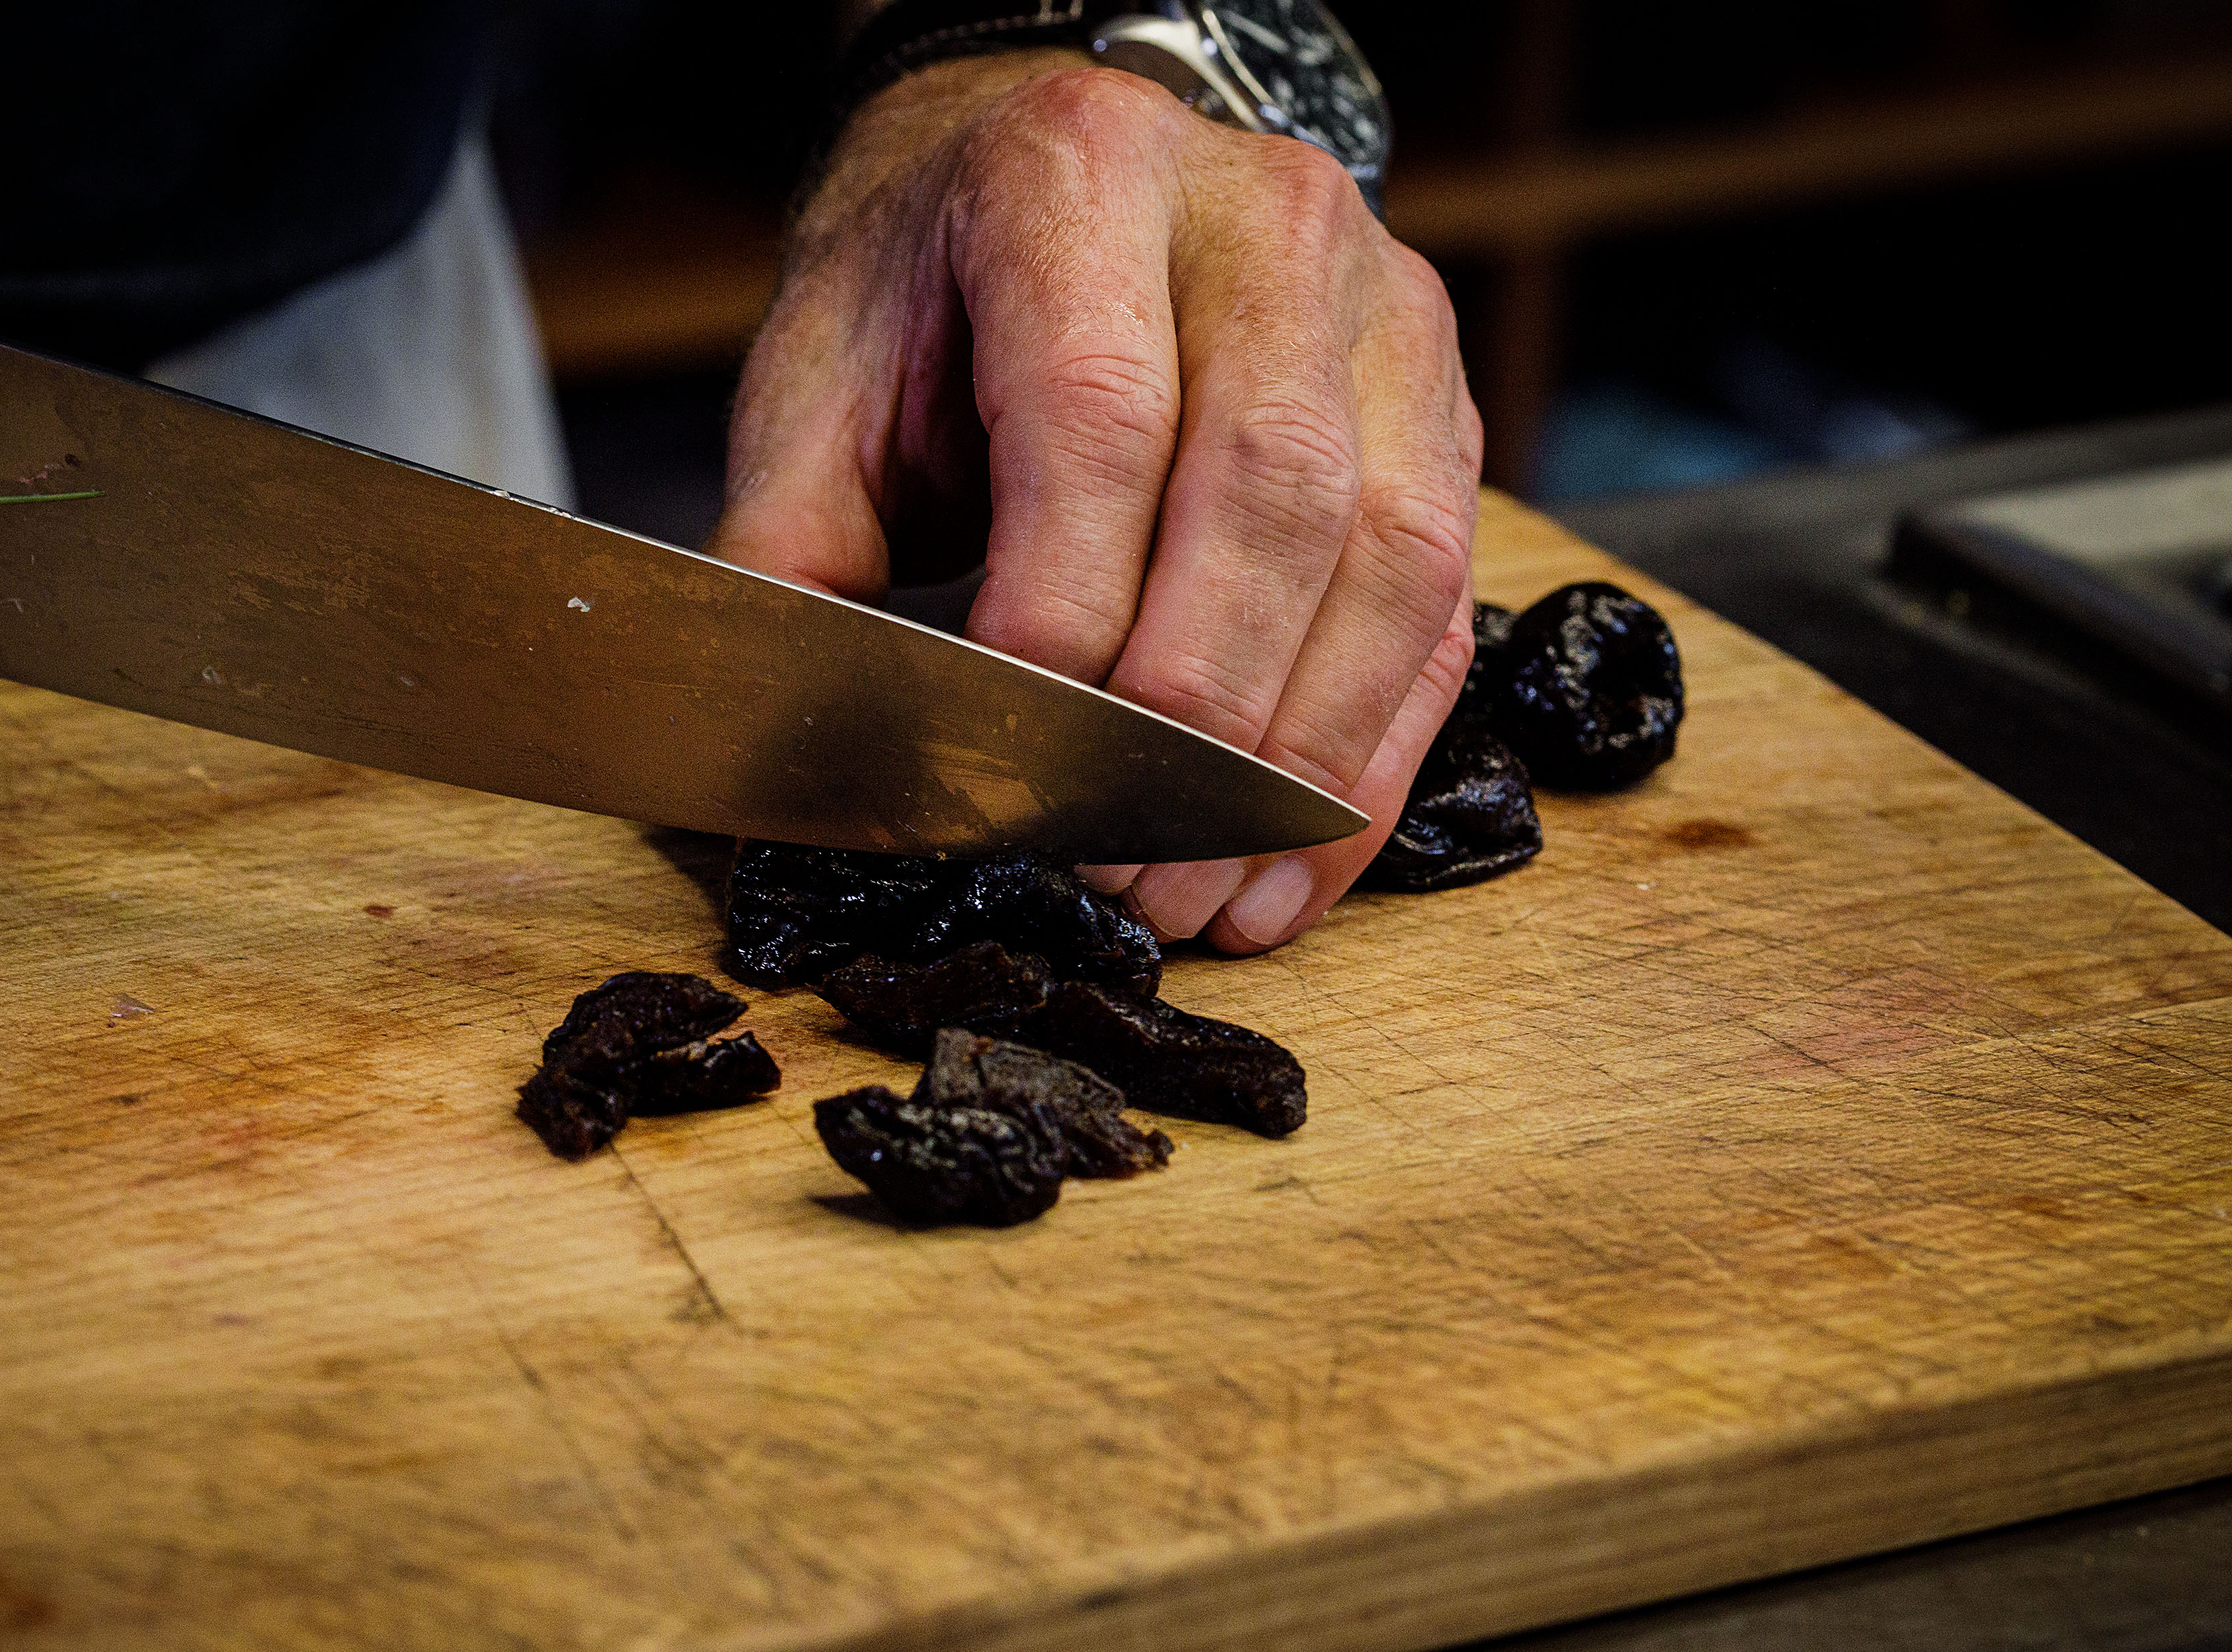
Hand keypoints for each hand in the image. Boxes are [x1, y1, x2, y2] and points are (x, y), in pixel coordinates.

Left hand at [708, 53, 1480, 951]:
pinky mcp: (1444, 412)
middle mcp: (1266, 220)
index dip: (1062, 607)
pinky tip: (1279, 868)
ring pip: (1391, 563)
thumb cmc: (932, 294)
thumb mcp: (822, 384)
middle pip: (1273, 493)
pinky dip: (1365, 762)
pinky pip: (1442, 610)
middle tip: (1110, 867)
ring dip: (1293, 764)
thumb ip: (793, 551)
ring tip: (1190, 897)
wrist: (1063, 174)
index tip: (1006, 756)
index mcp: (1079, 176)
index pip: (1100, 416)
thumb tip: (787, 751)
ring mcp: (1384, 313)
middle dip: (1191, 716)